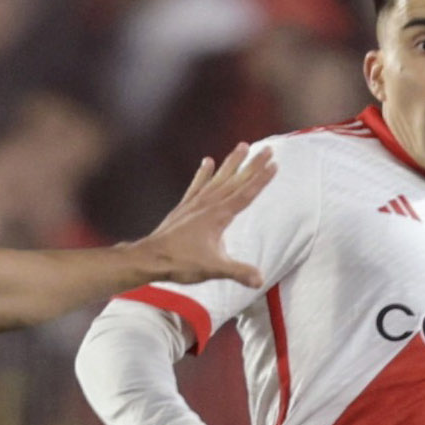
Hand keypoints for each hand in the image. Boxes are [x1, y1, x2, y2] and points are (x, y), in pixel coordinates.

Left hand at [137, 144, 275, 287]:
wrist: (150, 258)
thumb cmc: (181, 262)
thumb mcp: (213, 268)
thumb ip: (238, 272)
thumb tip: (260, 279)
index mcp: (218, 216)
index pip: (245, 194)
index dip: (261, 180)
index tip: (273, 164)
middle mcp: (208, 205)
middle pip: (235, 181)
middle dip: (253, 165)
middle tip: (267, 149)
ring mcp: (195, 204)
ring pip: (218, 178)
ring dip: (231, 163)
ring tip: (243, 145)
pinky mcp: (185, 207)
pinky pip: (197, 185)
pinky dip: (203, 173)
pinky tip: (207, 161)